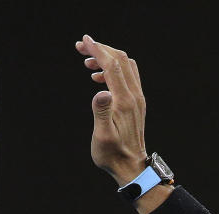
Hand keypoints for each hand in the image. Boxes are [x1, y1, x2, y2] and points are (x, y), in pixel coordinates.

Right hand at [75, 35, 147, 184]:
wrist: (131, 167)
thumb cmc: (112, 154)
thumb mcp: (102, 135)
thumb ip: (101, 112)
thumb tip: (101, 91)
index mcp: (124, 101)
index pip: (112, 65)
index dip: (98, 50)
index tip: (83, 40)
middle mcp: (134, 97)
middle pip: (121, 60)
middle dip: (101, 49)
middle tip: (80, 47)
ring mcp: (137, 100)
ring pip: (125, 67)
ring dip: (107, 59)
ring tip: (86, 62)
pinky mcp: (136, 104)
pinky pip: (127, 78)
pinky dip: (113, 70)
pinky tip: (98, 78)